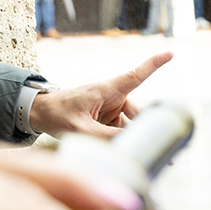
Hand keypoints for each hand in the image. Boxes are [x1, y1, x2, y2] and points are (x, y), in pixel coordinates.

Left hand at [29, 51, 173, 139]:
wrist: (39, 114)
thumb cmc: (56, 114)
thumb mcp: (81, 129)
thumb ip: (107, 137)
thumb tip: (131, 146)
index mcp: (107, 90)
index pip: (136, 76)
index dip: (154, 64)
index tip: (170, 53)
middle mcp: (113, 97)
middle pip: (140, 114)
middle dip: (146, 131)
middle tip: (160, 152)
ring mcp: (112, 108)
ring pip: (132, 125)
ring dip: (131, 139)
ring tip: (133, 157)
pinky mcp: (109, 118)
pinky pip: (122, 131)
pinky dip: (122, 141)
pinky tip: (119, 153)